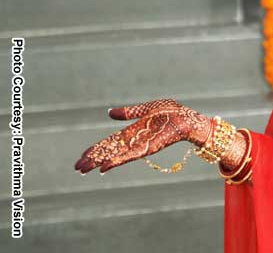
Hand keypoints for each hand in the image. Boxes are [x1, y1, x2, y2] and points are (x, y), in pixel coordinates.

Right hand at [74, 99, 211, 174]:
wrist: (188, 118)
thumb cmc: (171, 112)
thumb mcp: (146, 109)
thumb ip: (129, 112)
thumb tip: (108, 113)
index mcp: (133, 131)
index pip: (110, 142)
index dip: (96, 149)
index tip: (82, 156)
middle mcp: (134, 140)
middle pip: (110, 151)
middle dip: (94, 159)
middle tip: (77, 168)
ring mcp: (140, 145)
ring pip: (116, 156)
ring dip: (100, 163)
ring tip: (85, 170)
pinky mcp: (149, 148)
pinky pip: (130, 156)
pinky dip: (117, 161)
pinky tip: (105, 167)